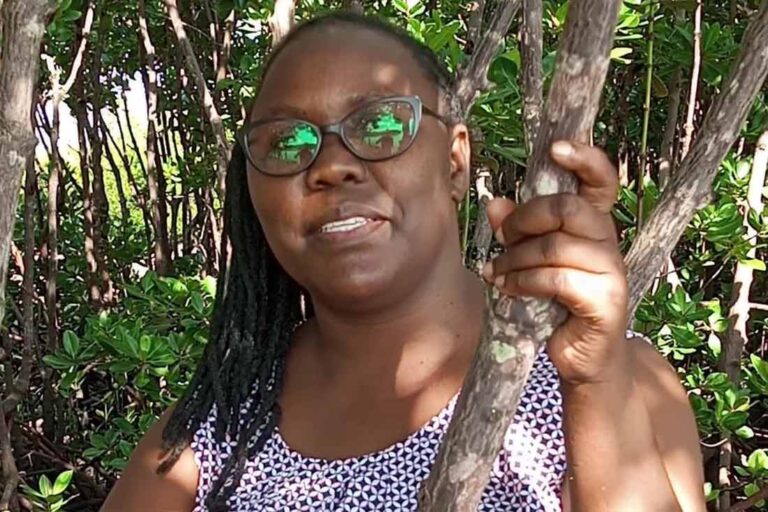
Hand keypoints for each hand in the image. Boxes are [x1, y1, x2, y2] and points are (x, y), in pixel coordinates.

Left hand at [482, 140, 627, 384]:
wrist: (583, 356)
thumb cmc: (557, 302)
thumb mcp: (532, 261)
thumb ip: (518, 232)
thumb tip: (493, 203)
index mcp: (594, 224)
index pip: (603, 180)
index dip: (585, 158)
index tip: (556, 148)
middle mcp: (608, 242)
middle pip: (567, 208)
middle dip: (523, 220)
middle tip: (501, 238)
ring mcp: (611, 272)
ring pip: (554, 246)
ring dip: (514, 259)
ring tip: (495, 273)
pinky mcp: (605, 301)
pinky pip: (556, 279)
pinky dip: (523, 282)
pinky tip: (508, 289)